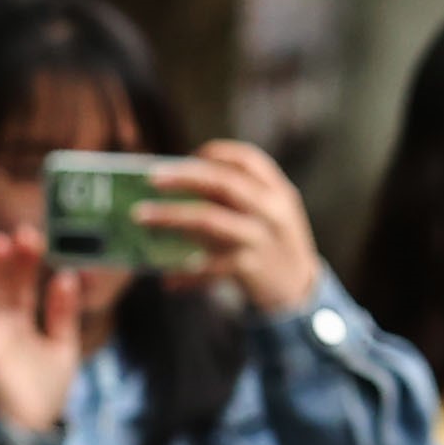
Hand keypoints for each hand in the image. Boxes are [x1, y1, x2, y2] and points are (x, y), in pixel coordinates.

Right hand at [0, 227, 90, 439]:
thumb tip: (68, 276)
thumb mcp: (63, 345)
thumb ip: (63, 313)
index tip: (35, 237)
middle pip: (1, 284)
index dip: (26, 262)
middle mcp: (0, 324)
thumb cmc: (45, 388)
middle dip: (10, 259)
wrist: (36, 427)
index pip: (21, 284)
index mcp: (19, 321)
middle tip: (23, 233)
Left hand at [131, 139, 322, 316]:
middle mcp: (273, 210)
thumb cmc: (272, 246)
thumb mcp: (267, 215)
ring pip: (210, 220)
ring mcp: (263, 239)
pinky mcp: (253, 268)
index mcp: (277, 191)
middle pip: (224, 182)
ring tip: (143, 216)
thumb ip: (236, 198)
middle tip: (152, 178)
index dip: (215, 153)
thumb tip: (180, 182)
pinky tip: (170, 280)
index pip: (247, 159)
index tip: (188, 156)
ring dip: (172, 216)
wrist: (300, 291)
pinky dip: (188, 273)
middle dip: (184, 176)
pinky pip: (211, 265)